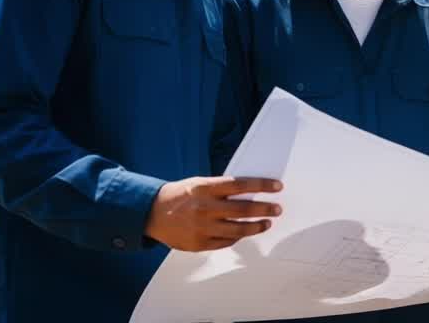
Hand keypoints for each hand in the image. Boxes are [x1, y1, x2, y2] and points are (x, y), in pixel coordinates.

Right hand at [144, 176, 282, 251]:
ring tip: (266, 223)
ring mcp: (202, 227)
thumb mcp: (199, 183)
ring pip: (238, 229)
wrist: (151, 213)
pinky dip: (237, 237)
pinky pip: (225, 242)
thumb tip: (251, 191)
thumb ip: (222, 188)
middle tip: (277, 209)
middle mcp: (205, 207)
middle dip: (265, 209)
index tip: (277, 187)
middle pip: (243, 209)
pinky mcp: (198, 244)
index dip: (262, 185)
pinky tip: (244, 233)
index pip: (241, 184)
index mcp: (205, 188)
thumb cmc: (180, 196)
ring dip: (256, 226)